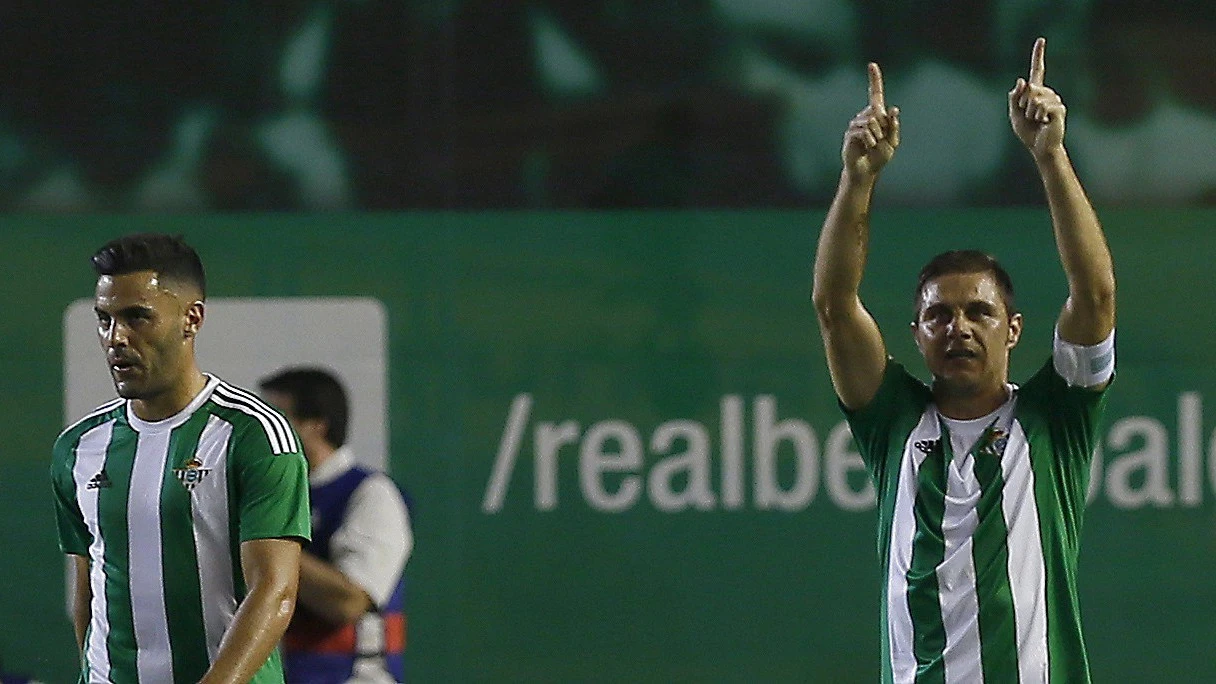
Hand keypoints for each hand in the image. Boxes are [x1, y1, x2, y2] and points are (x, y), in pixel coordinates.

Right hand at [842, 63, 899, 180]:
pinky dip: (870, 140)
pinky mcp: (851, 133)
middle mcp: (865, 116)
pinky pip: (864, 130)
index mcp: (877, 115)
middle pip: (877, 112)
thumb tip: (893, 109)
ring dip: (877, 136)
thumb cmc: (880, 156)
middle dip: (884, 128)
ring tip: (873, 145)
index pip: (875, 94)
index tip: (872, 65)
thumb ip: (894, 126)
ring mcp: (856, 124)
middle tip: (880, 141)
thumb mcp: (893, 142)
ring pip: (871, 121)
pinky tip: (868, 147)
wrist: (866, 170)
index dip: (874, 79)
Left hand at [1009, 37, 1065, 159]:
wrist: (1039, 147)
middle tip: (1029, 116)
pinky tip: (1044, 122)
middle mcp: (1047, 92)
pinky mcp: (1059, 109)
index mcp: (1035, 92)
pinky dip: (1038, 117)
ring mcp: (1054, 100)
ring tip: (1038, 121)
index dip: (1038, 55)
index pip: (1037, 70)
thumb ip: (1014, 97)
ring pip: (1034, 99)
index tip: (1041, 40)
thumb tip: (1021, 80)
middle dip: (1022, 104)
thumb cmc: (1027, 132)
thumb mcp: (1014, 114)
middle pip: (1029, 89)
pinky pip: (1042, 107)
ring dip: (1030, 113)